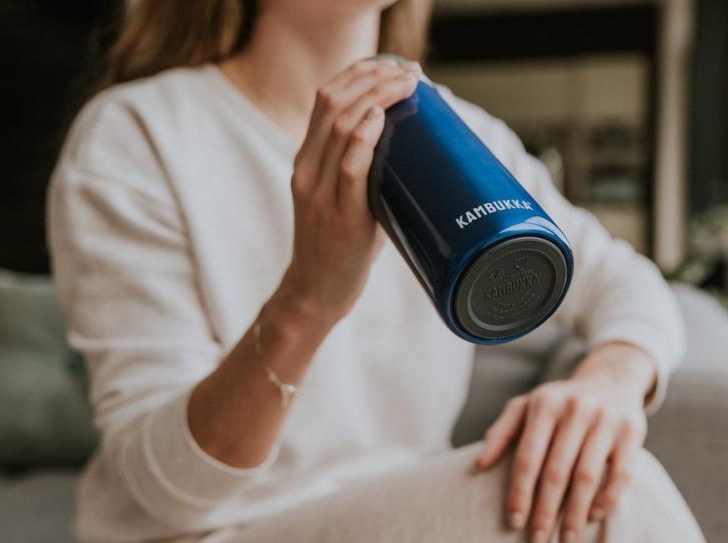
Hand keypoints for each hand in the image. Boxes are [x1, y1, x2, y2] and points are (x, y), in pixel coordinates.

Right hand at [277, 57, 421, 327]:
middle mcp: (307, 170)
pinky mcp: (338, 218)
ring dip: (377, 99)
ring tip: (407, 86)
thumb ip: (368, 173)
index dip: (359, 74)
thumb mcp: (345, 199)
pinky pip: (349, 169)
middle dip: (373, 78)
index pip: (325, 98)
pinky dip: (365, 138)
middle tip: (410, 73)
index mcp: (307, 160)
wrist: (316, 292)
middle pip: (332, 102)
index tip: (394, 66)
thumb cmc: (339, 247)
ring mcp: (319, 193)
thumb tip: (420, 150)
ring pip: (339, 127)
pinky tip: (382, 120)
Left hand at [475, 342, 655, 542]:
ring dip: (575, 513)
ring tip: (567, 539)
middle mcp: (576, 409)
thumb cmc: (559, 403)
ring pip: (587, 476)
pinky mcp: (632, 432)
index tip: (514, 522)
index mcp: (545, 404)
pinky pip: (621, 473)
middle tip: (537, 541)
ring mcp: (606, 419)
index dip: (519, 492)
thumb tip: (480, 466)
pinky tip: (594, 517)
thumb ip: (501, 433)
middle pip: (556, 471)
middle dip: (545, 511)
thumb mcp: (526, 406)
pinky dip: (607, 499)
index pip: (528, 457)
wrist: (611, 380)